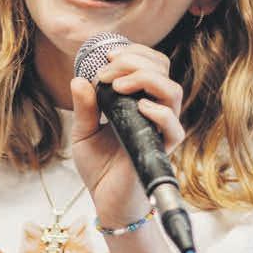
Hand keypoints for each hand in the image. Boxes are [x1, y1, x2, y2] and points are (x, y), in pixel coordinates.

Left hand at [68, 43, 184, 225]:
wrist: (105, 200)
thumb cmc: (99, 166)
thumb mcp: (83, 132)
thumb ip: (84, 107)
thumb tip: (78, 79)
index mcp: (139, 101)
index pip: (151, 65)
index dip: (134, 53)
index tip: (107, 56)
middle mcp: (155, 111)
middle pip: (163, 70)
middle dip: (134, 61)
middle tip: (106, 72)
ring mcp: (161, 130)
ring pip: (172, 91)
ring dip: (145, 79)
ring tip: (118, 85)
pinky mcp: (161, 150)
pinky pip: (174, 127)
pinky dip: (159, 112)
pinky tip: (139, 107)